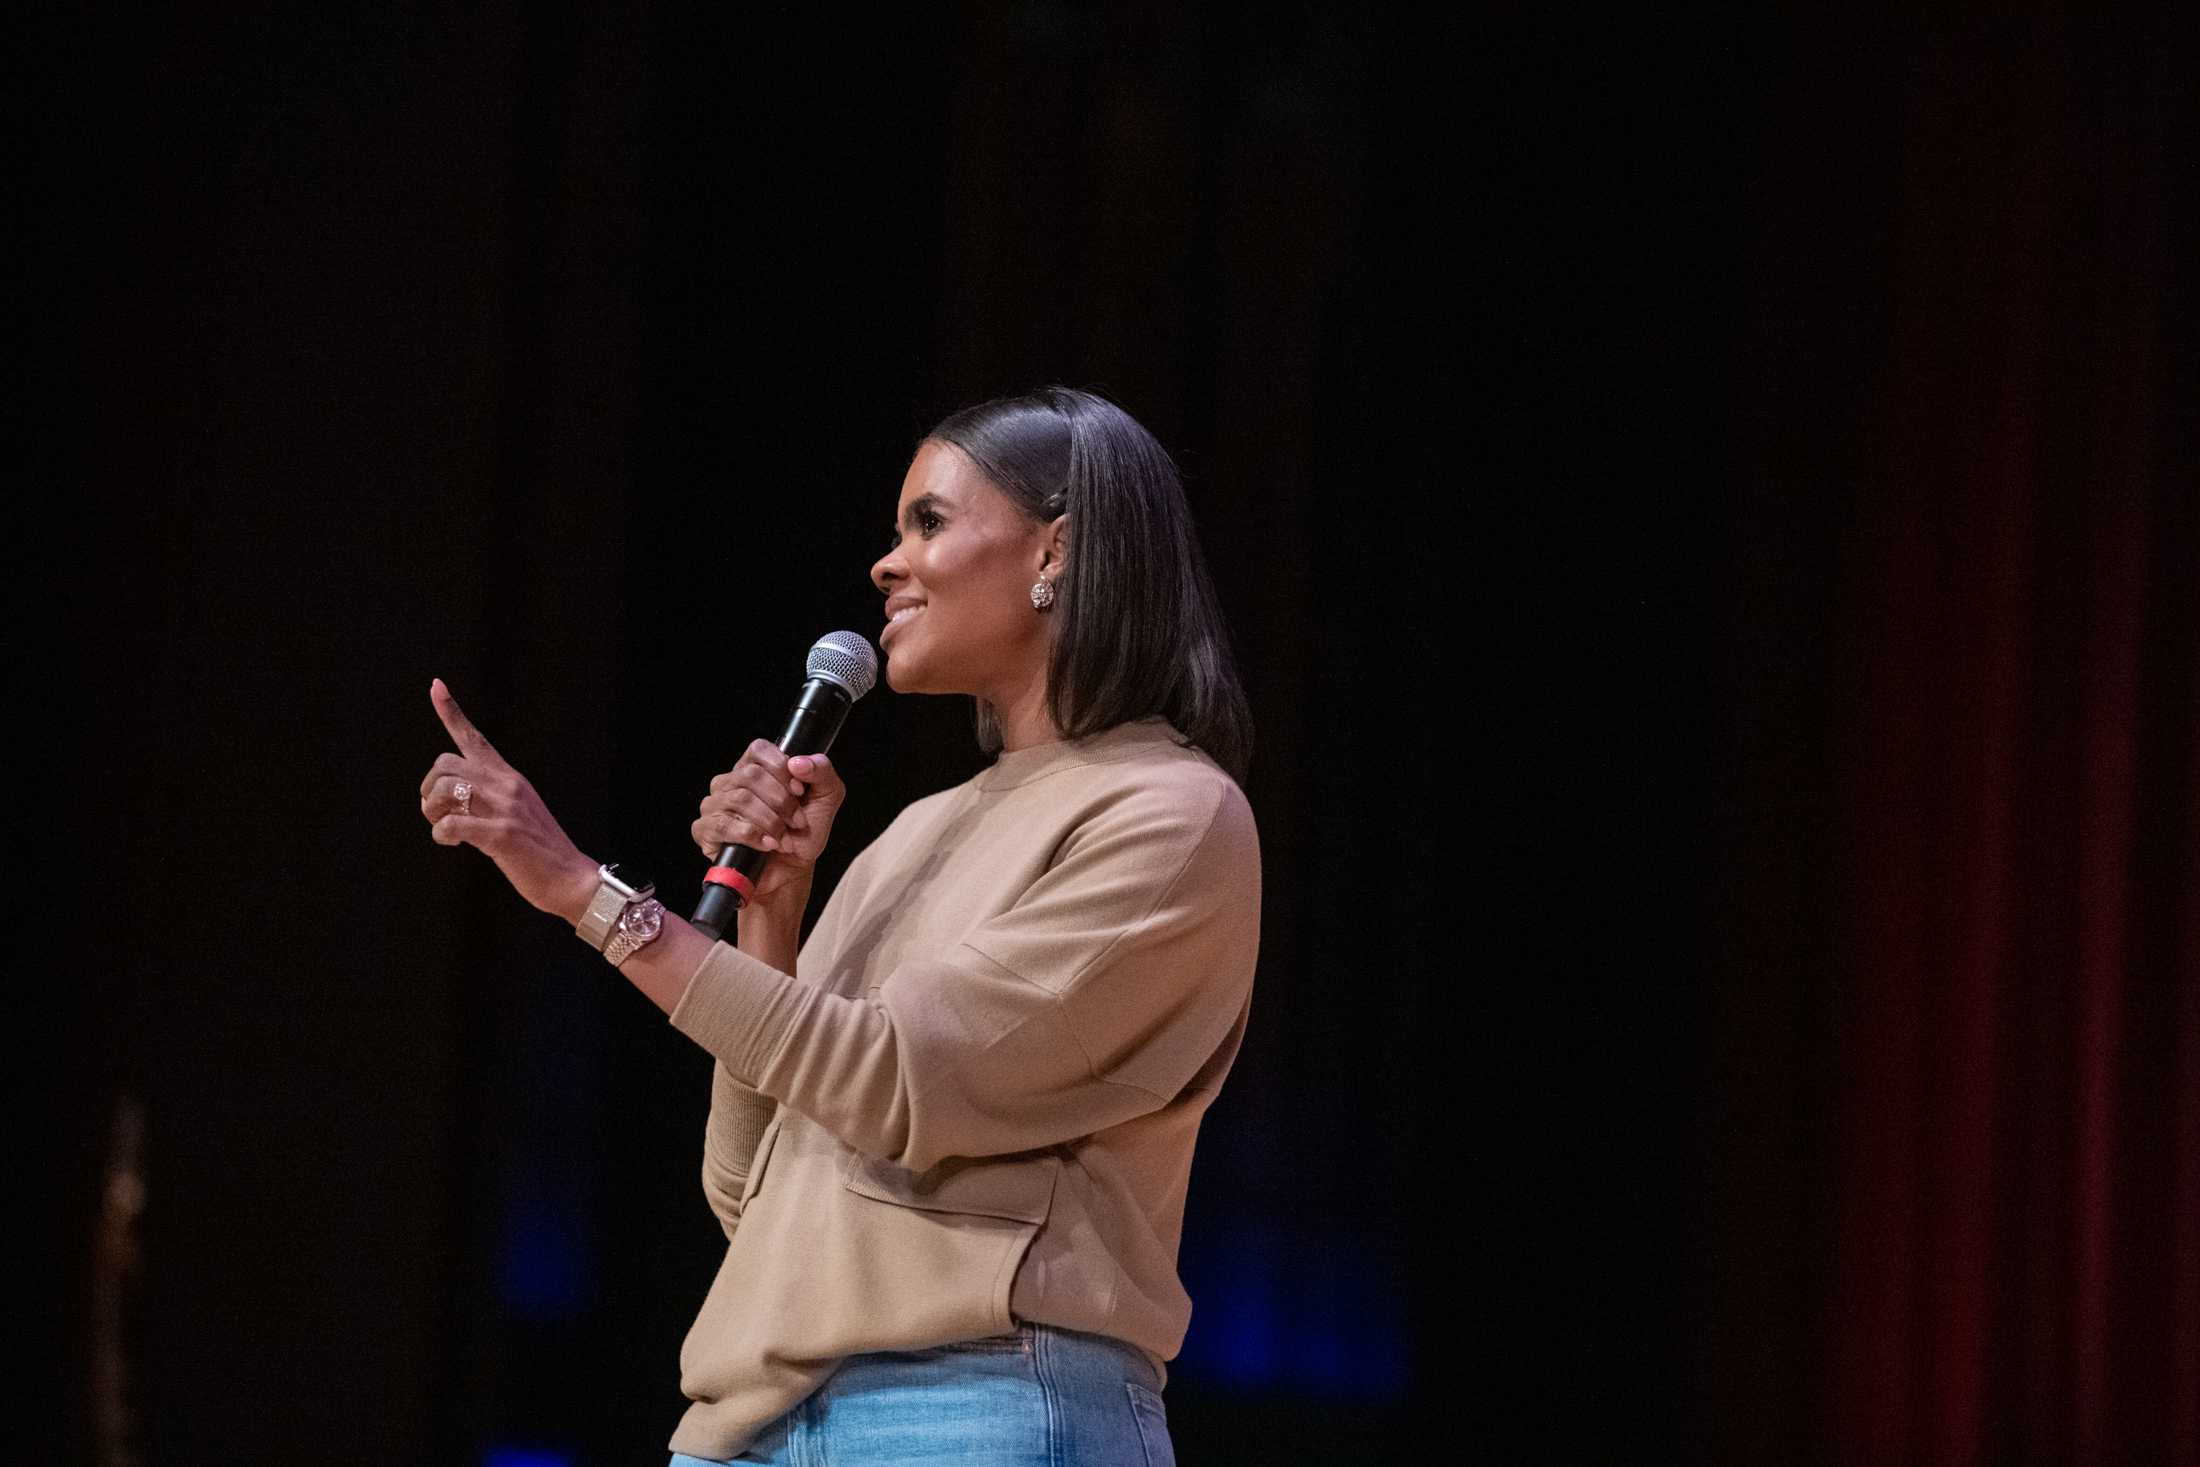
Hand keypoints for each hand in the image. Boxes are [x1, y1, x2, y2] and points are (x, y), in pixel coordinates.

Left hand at [419, 678, 597, 920]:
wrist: (572, 879)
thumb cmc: (540, 851)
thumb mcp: (517, 812)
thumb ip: (490, 798)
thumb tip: (452, 800)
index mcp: (510, 778)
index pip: (475, 738)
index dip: (451, 711)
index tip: (436, 686)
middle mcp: (506, 786)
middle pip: (445, 764)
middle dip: (429, 789)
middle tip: (437, 814)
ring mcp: (504, 809)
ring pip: (444, 790)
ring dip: (432, 812)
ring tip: (445, 828)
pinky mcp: (500, 835)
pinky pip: (451, 825)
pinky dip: (442, 835)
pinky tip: (453, 843)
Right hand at [692, 739, 846, 905]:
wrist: (790, 871)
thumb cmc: (803, 833)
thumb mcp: (826, 798)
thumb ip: (822, 772)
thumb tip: (799, 762)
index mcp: (755, 768)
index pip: (758, 750)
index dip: (780, 768)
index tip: (798, 790)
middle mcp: (730, 783)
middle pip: (750, 775)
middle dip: (781, 801)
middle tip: (796, 821)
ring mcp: (714, 805)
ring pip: (740, 799)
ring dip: (770, 821)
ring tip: (783, 838)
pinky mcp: (705, 830)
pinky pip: (724, 825)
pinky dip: (752, 836)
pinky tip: (767, 845)